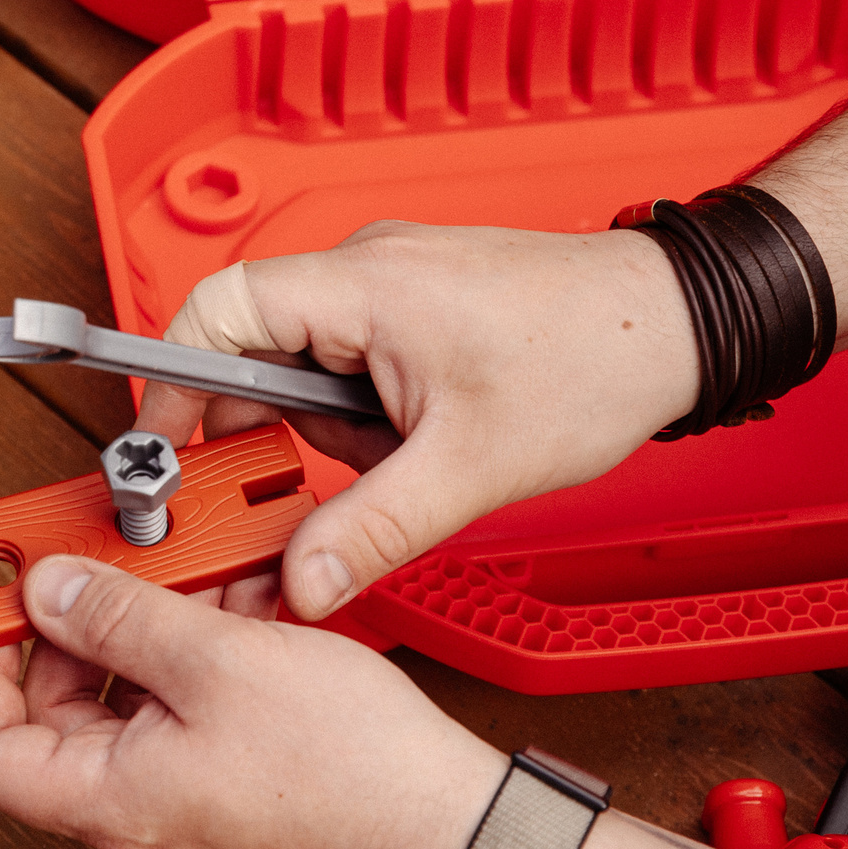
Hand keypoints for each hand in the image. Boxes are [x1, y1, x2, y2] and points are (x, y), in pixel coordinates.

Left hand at [0, 556, 503, 848]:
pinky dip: (202, 648)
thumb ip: (121, 618)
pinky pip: (189, 706)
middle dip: (76, 626)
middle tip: (90, 564)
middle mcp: (140, 813)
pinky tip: (238, 598)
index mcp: (112, 802)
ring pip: (133, 697)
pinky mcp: (234, 780)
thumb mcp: (218, 662)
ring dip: (153, 623)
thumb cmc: (355, 773)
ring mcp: (187, 799)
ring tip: (189, 568)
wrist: (455, 824)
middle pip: (61, 710)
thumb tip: (51, 590)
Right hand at [141, 221, 699, 620]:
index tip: (166, 447)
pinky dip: (367, 407)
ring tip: (413, 454)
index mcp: (360, 285)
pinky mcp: (413, 297)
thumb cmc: (595, 360)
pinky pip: (347, 354)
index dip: (172, 379)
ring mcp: (389, 277)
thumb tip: (302, 583)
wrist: (681, 321)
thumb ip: (371, 530)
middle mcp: (363, 265)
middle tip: (306, 485)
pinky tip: (426, 434)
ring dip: (336, 424)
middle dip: (278, 427)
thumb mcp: (471, 468)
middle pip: (253, 344)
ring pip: (303, 360)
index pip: (215, 309)